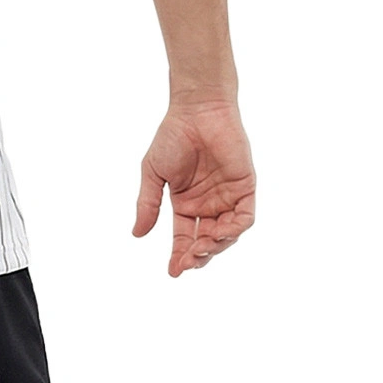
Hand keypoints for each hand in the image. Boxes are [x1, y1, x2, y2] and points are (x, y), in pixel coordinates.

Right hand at [133, 100, 255, 276]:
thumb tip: (137, 234)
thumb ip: (148, 204)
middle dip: (198, 256)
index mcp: (186, 203)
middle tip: (188, 263)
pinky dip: (235, 229)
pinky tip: (219, 233)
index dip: (179, 255)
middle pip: (207, 241)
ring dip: (216, 246)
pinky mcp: (245, 188)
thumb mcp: (153, 172)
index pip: (185, 237)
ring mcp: (227, 198)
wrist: (196, 111)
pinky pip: (245, 217)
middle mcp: (208, 204)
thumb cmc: (172, 136)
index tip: (172, 271)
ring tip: (201, 248)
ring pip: (227, 234)